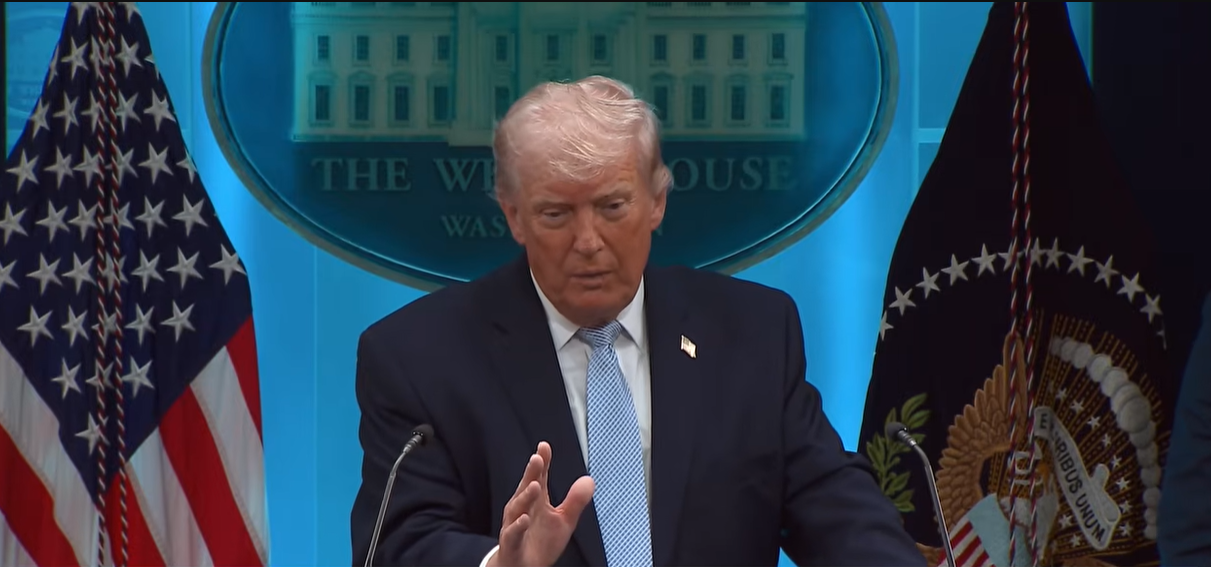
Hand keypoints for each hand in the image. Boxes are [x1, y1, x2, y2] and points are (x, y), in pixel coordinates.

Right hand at [488, 442, 594, 566]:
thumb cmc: (539, 542)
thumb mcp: (563, 520)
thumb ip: (575, 501)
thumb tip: (589, 480)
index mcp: (536, 501)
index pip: (538, 477)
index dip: (541, 463)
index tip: (544, 447)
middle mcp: (523, 509)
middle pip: (526, 488)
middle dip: (531, 473)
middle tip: (537, 458)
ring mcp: (515, 525)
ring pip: (517, 508)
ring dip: (525, 497)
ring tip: (534, 485)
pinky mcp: (511, 544)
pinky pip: (513, 533)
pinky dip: (517, 526)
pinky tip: (524, 518)